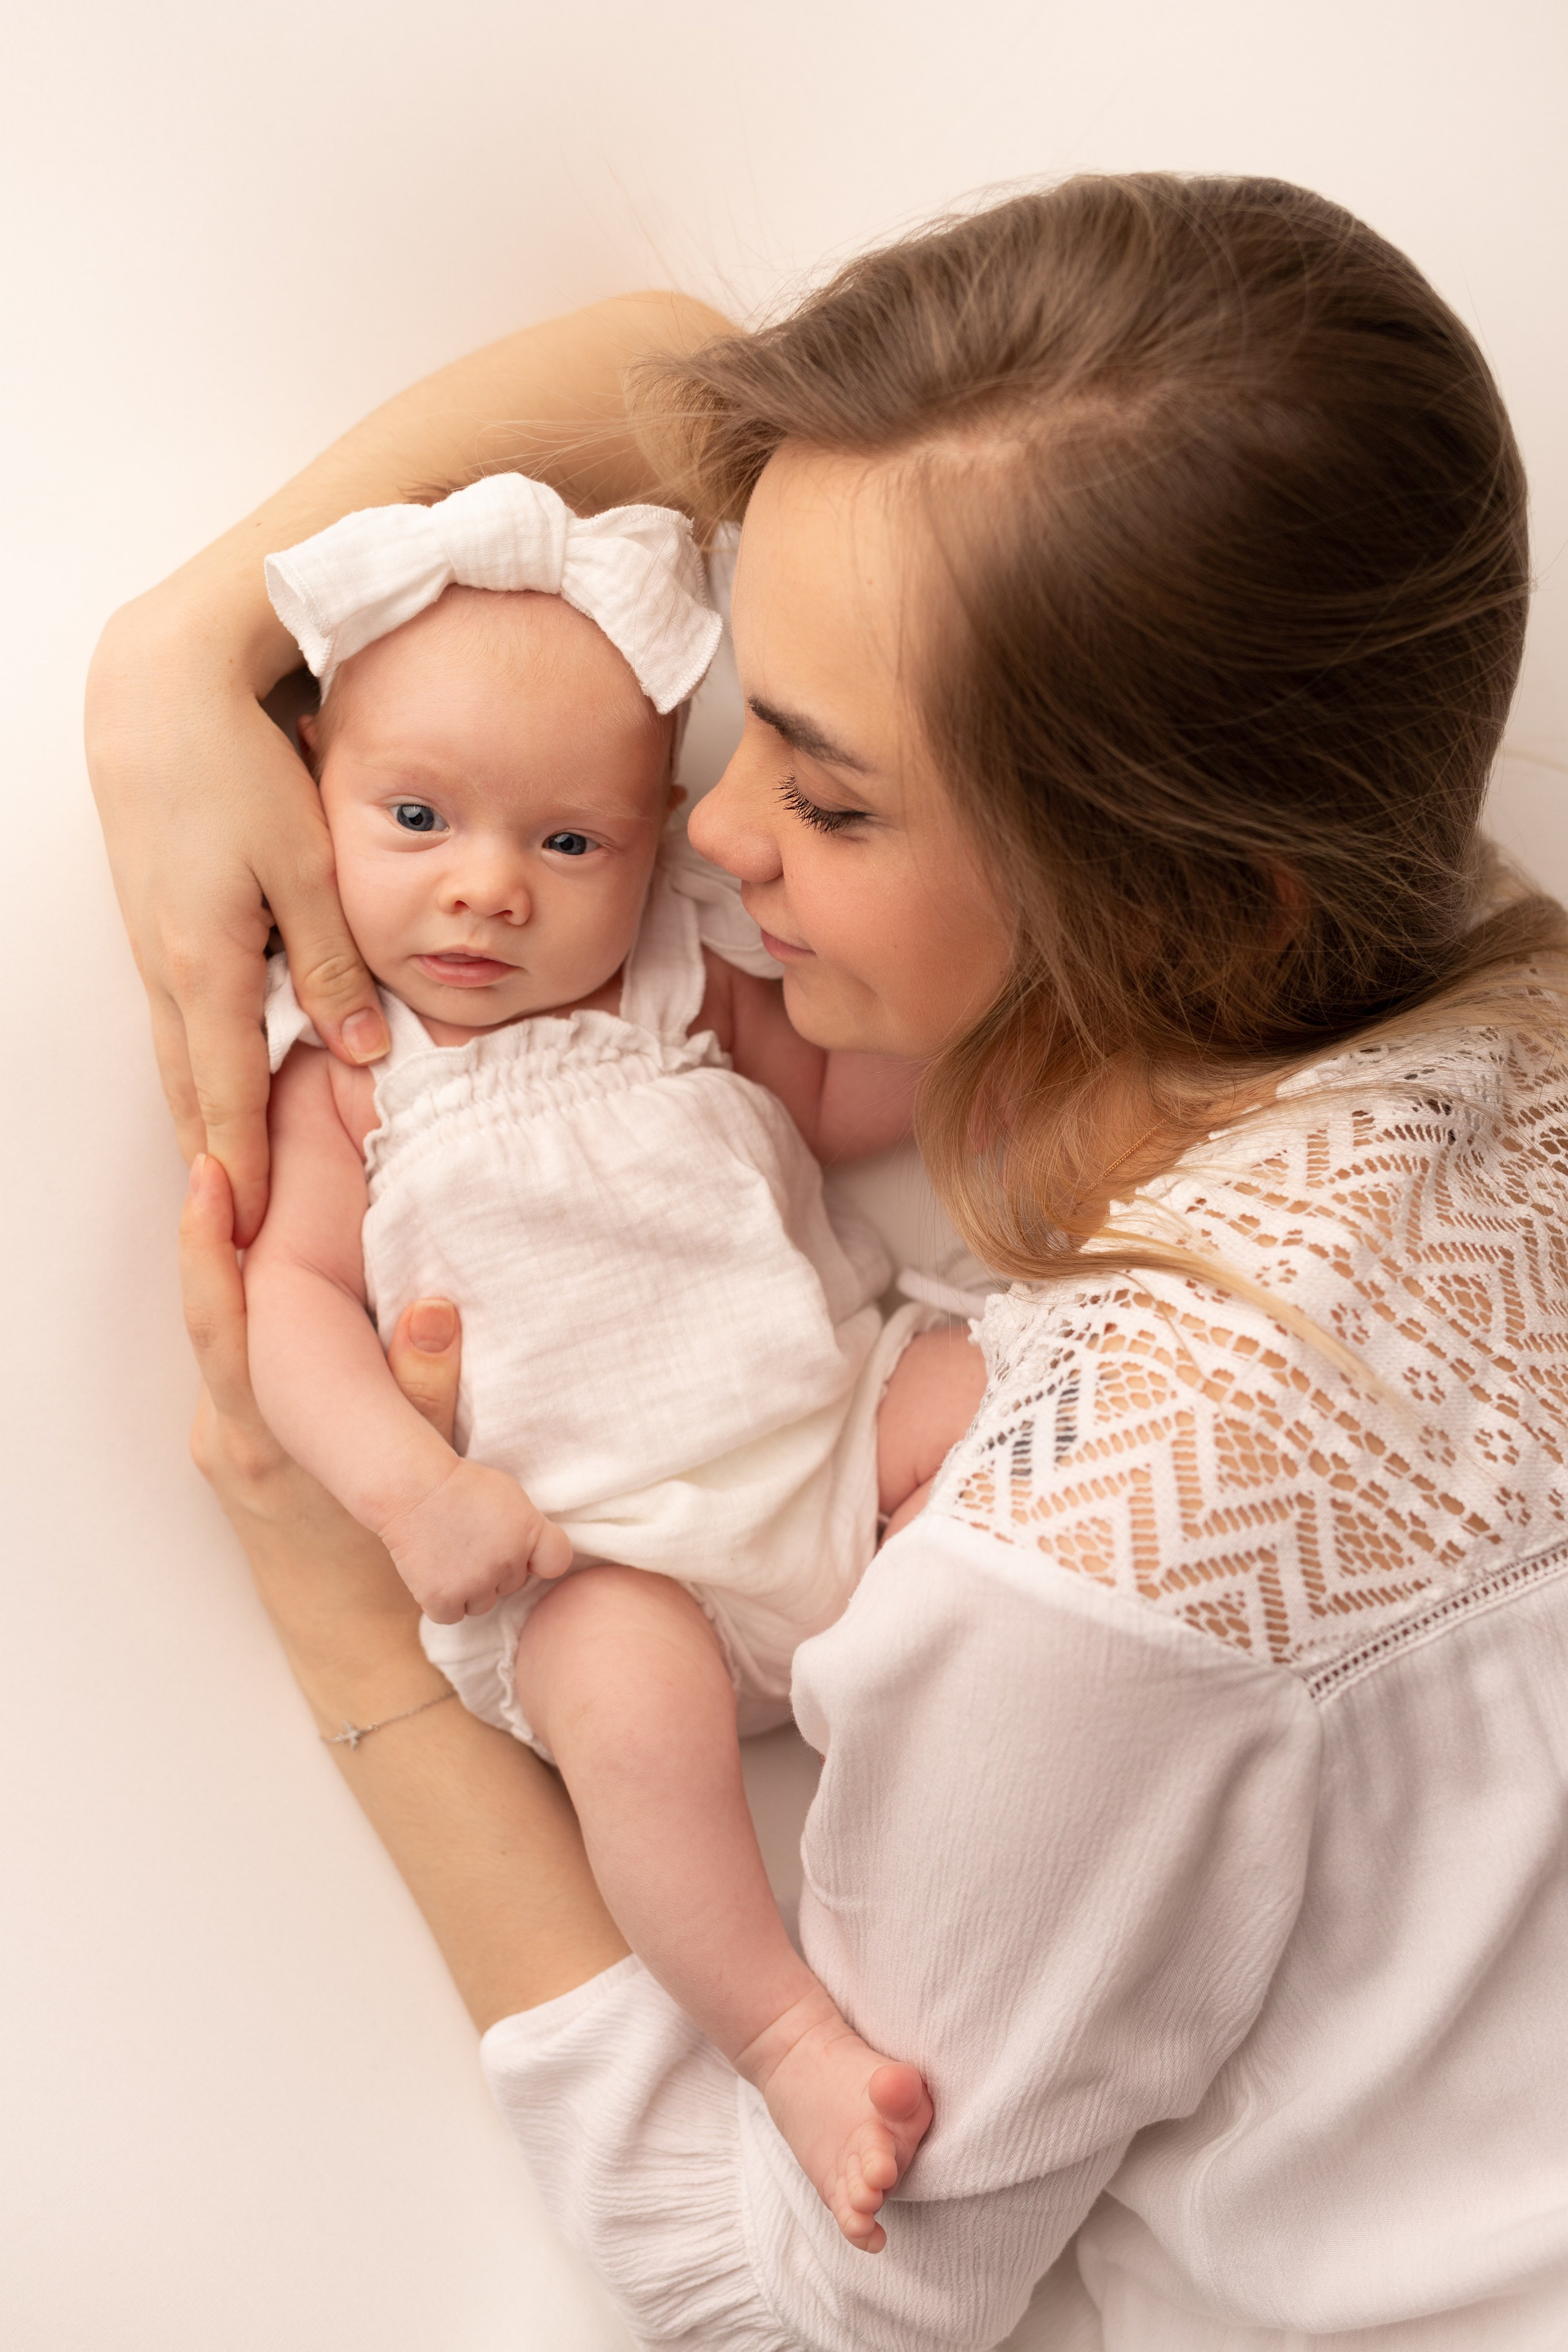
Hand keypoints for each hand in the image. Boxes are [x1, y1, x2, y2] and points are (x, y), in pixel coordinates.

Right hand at [88, 597, 388, 1244]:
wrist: (158, 691)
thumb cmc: (237, 767)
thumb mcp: (305, 868)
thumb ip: (334, 965)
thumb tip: (363, 1053)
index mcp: (207, 965)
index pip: (228, 1095)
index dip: (245, 1167)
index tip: (258, 1228)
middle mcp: (168, 967)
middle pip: (192, 1090)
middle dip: (213, 1163)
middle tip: (234, 1233)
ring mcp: (153, 944)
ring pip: (180, 1055)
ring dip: (200, 1118)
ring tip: (223, 1180)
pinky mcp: (156, 920)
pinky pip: (180, 1014)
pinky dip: (198, 1062)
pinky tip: (216, 1081)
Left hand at [180, 1151, 461, 1710]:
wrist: (363, 1657)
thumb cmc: (399, 1584)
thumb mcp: (430, 1492)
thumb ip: (429, 1398)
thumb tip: (438, 1305)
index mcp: (268, 1441)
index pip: (224, 1326)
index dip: (211, 1247)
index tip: (212, 1174)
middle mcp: (234, 1433)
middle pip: (212, 1307)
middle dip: (219, 1219)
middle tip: (232, 1130)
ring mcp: (230, 1437)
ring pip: (229, 1326)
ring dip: (241, 1251)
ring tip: (267, 1164)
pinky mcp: (241, 1440)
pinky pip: (244, 1350)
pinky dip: (258, 1292)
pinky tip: (287, 1245)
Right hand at [379, 1459, 572, 1625]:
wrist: (412, 1487)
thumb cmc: (461, 1485)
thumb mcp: (510, 1496)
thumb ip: (529, 1530)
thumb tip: (533, 1564)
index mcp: (530, 1532)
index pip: (556, 1561)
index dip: (538, 1558)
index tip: (521, 1549)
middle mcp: (508, 1561)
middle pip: (512, 1584)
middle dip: (494, 1568)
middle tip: (468, 1540)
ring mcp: (475, 1582)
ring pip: (482, 1603)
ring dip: (469, 1588)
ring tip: (449, 1555)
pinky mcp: (443, 1598)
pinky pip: (452, 1615)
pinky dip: (442, 1601)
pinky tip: (434, 1573)